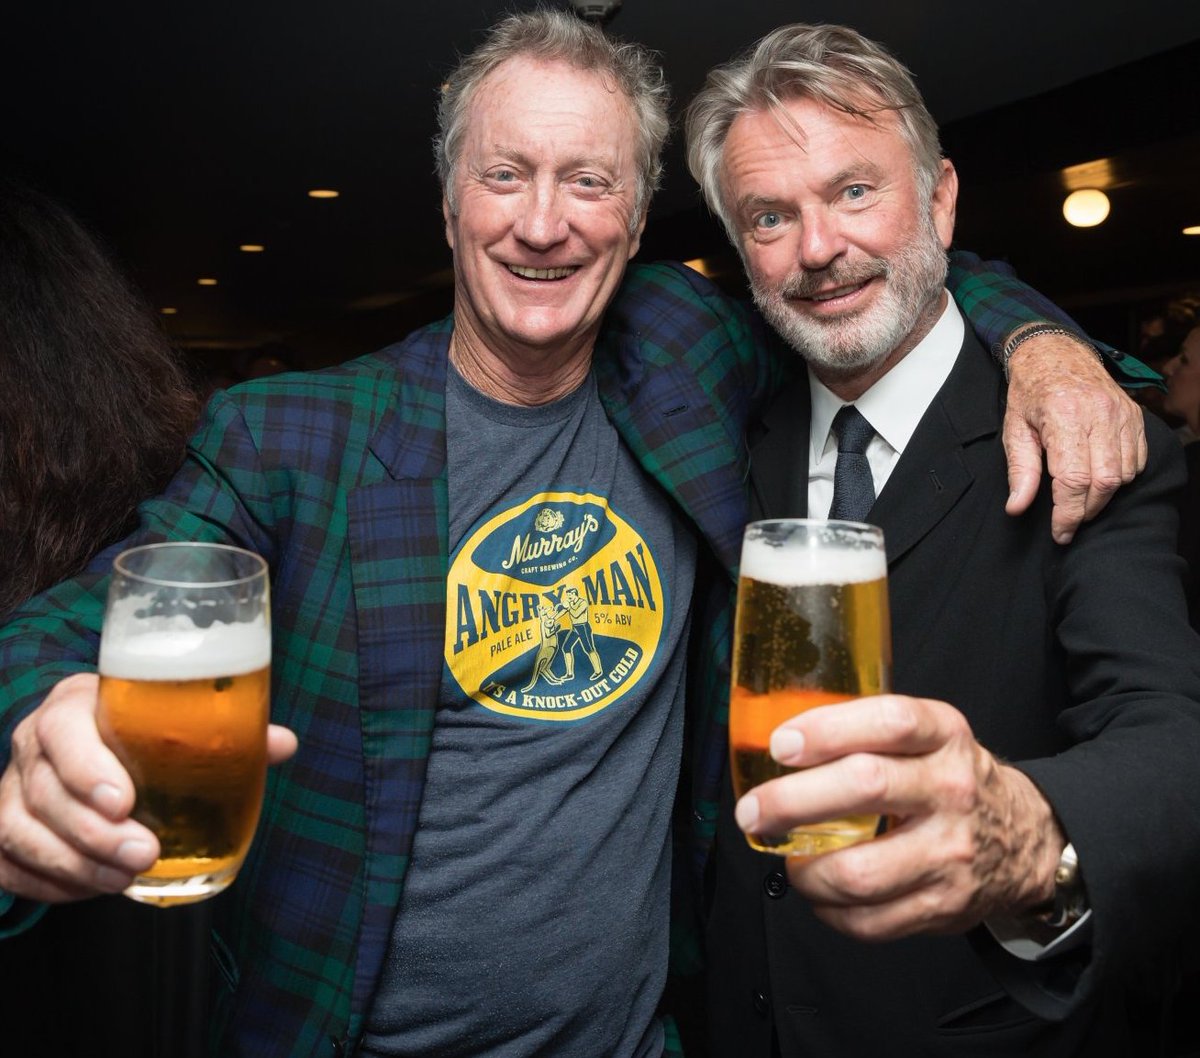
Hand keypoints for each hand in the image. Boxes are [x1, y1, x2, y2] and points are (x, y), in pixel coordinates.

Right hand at [0, 673, 298, 902]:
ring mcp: (10, 788)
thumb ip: (225, 731)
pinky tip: (92, 889)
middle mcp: (33, 743)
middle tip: (143, 854)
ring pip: (20, 831)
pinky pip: (7, 864)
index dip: (87, 766)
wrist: (89, 746)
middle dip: (93, 832)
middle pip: (44, 789)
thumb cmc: (139, 731)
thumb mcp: (173, 719)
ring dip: (74, 863)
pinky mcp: (3, 829)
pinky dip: (49, 884)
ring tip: (125, 878)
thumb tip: (282, 744)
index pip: (64, 728)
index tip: (124, 801)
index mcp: (75, 705)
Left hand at [736, 694, 1063, 940]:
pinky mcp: (944, 907)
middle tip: (753, 811)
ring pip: (859, 871)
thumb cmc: (950, 779)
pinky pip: (870, 920)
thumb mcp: (928, 736)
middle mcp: (951, 790)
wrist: (1029, 839)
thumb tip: (778, 743)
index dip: (827, 730)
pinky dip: (830, 910)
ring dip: (805, 870)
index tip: (780, 745)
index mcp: (944, 735)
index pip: (889, 721)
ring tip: (789, 859)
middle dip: (791, 801)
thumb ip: (867, 731)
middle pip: (863, 787)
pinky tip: (820, 892)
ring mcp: (950, 853)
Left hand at [1003, 332, 1146, 543]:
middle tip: (1068, 523)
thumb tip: (1017, 507)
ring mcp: (1121, 414)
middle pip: (1104, 482)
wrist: (1056, 354)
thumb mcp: (1013, 430)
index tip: (1060, 533)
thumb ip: (1019, 471)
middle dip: (1086, 511)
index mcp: (1064, 416)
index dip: (1067, 513)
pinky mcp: (1134, 416)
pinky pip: (1137, 459)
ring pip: (1124, 474)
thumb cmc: (1030, 393)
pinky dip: (1121, 478)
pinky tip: (1099, 480)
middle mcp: (1098, 414)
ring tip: (1081, 502)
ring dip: (1104, 497)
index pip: (1073, 479)